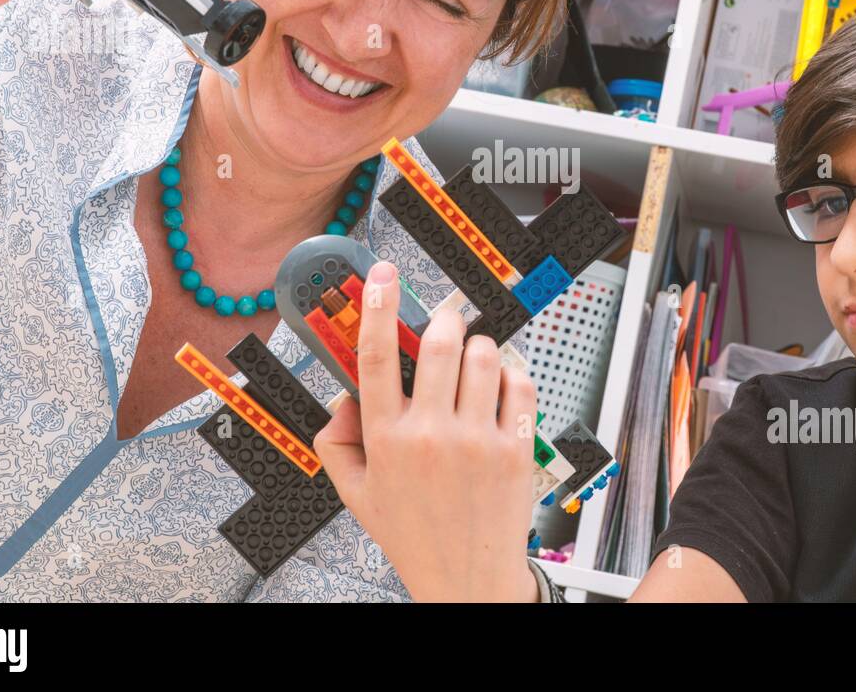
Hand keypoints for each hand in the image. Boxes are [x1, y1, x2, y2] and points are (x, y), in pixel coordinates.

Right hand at [314, 261, 540, 601]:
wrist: (467, 580)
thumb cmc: (414, 534)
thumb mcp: (356, 493)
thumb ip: (336, 441)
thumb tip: (344, 396)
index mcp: (387, 440)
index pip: (377, 357)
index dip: (378, 306)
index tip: (383, 274)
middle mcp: (431, 435)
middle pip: (440, 344)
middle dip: (444, 320)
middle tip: (445, 322)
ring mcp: (477, 441)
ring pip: (483, 356)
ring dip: (478, 345)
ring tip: (472, 361)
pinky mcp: (515, 449)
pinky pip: (519, 384)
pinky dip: (510, 372)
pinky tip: (498, 386)